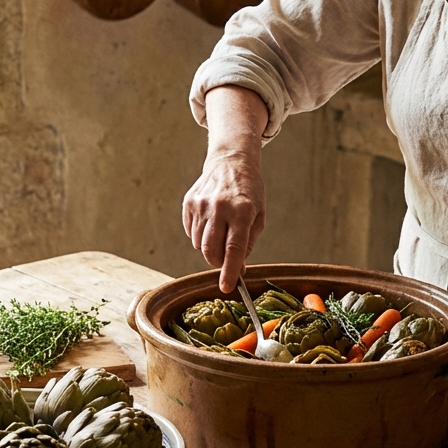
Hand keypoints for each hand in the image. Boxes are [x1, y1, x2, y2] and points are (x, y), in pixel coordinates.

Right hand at [182, 149, 265, 292]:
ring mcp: (201, 204)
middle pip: (211, 250)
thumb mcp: (258, 214)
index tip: (226, 287)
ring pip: (198, 244)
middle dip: (218, 263)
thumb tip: (237, 268)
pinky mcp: (189, 203)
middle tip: (226, 260)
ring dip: (209, 249)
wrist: (230, 161)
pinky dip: (200, 237)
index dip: (229, 270)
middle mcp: (219, 207)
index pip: (233, 248)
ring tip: (220, 233)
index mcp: (241, 210)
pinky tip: (211, 223)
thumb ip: (248, 242)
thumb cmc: (249, 190)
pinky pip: (191, 233)